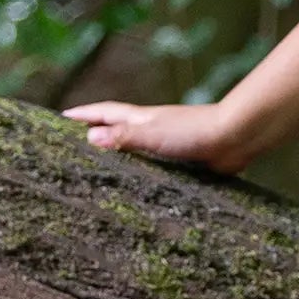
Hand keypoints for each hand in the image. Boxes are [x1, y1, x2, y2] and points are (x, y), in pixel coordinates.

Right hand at [59, 99, 251, 174]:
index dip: (85, 114)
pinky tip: (141, 185)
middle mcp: (153, 129)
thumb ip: (123, 138)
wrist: (235, 138)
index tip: (63, 117)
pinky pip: (157, 167)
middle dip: (98, 132)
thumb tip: (90, 138)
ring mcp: (168, 145)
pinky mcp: (184, 162)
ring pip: (137, 149)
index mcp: (141, 119)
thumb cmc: (193, 132)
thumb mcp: (152, 134)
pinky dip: (144, 172)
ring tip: (101, 169)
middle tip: (75, 141)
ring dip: (121, 155)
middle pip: (119, 129)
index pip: (105, 113)